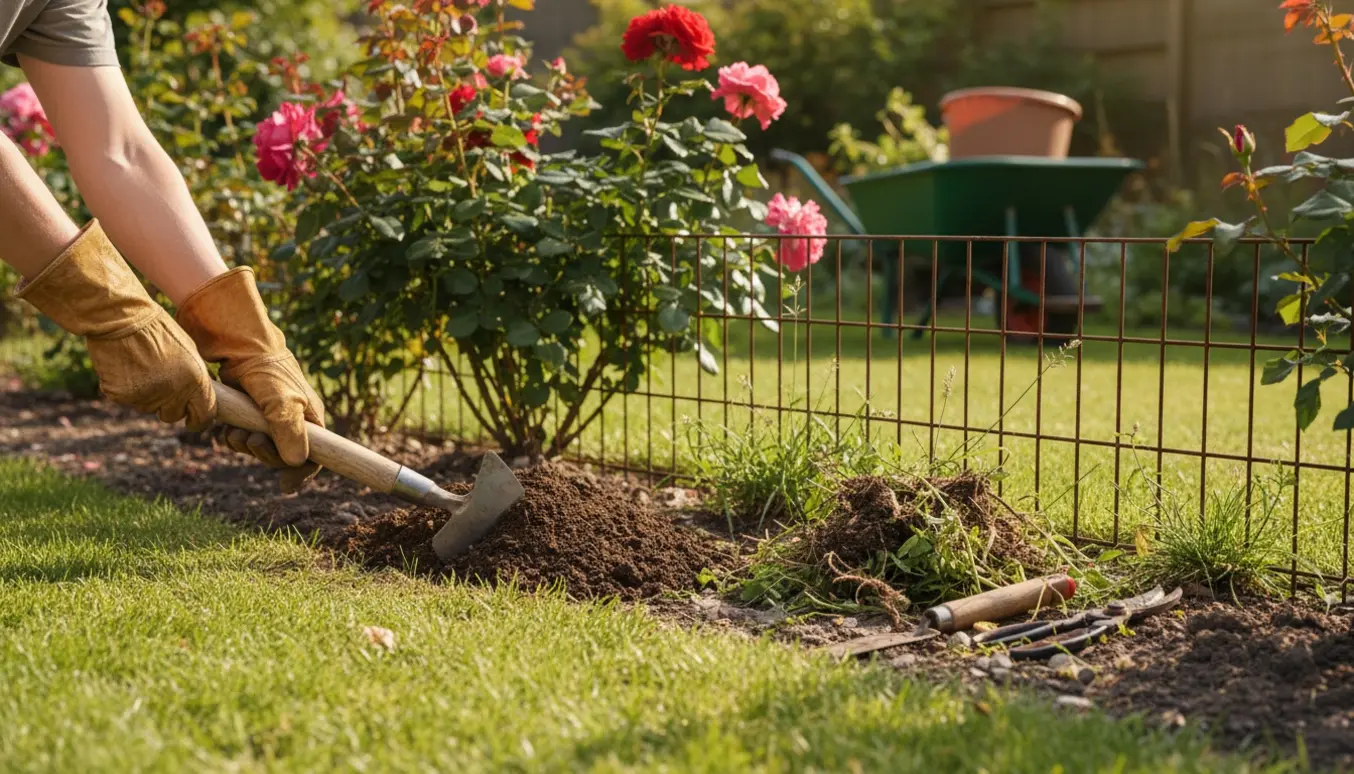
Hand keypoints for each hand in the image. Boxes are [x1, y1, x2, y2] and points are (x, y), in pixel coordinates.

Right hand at [16, 220, 216, 427]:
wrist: (121, 317)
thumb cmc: (157, 328)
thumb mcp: (188, 350)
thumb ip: (194, 377)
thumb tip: (199, 396)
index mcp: (195, 380)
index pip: (204, 415)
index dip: (199, 418)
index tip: (193, 420)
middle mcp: (173, 393)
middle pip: (173, 415)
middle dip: (169, 406)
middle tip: (162, 385)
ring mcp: (146, 396)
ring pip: (148, 407)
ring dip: (147, 395)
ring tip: (142, 366)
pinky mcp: (121, 395)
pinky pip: (127, 399)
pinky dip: (126, 388)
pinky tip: (126, 367)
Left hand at [176, 267, 326, 492]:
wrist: (235, 342)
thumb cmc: (265, 369)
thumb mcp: (281, 401)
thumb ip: (289, 432)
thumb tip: (298, 463)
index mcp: (309, 417)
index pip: (315, 455)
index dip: (302, 472)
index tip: (284, 485)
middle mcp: (293, 419)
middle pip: (285, 455)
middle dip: (266, 454)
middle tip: (251, 442)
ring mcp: (270, 416)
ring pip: (262, 448)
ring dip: (247, 446)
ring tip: (235, 433)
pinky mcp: (250, 412)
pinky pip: (245, 438)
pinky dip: (235, 438)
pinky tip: (228, 428)